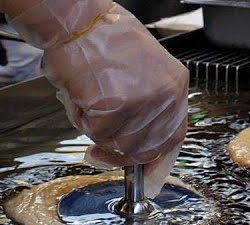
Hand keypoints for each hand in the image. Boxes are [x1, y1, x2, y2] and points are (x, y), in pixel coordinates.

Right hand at [0, 0, 188, 196]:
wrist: (75, 19)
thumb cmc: (100, 34)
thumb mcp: (141, 65)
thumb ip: (145, 101)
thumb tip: (136, 138)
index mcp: (173, 83)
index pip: (174, 136)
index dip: (160, 163)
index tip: (152, 180)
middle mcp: (163, 97)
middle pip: (145, 147)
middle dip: (119, 155)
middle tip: (98, 153)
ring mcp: (138, 107)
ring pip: (116, 144)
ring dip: (95, 130)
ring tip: (87, 97)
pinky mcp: (111, 113)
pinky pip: (94, 133)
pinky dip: (80, 119)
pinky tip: (79, 93)